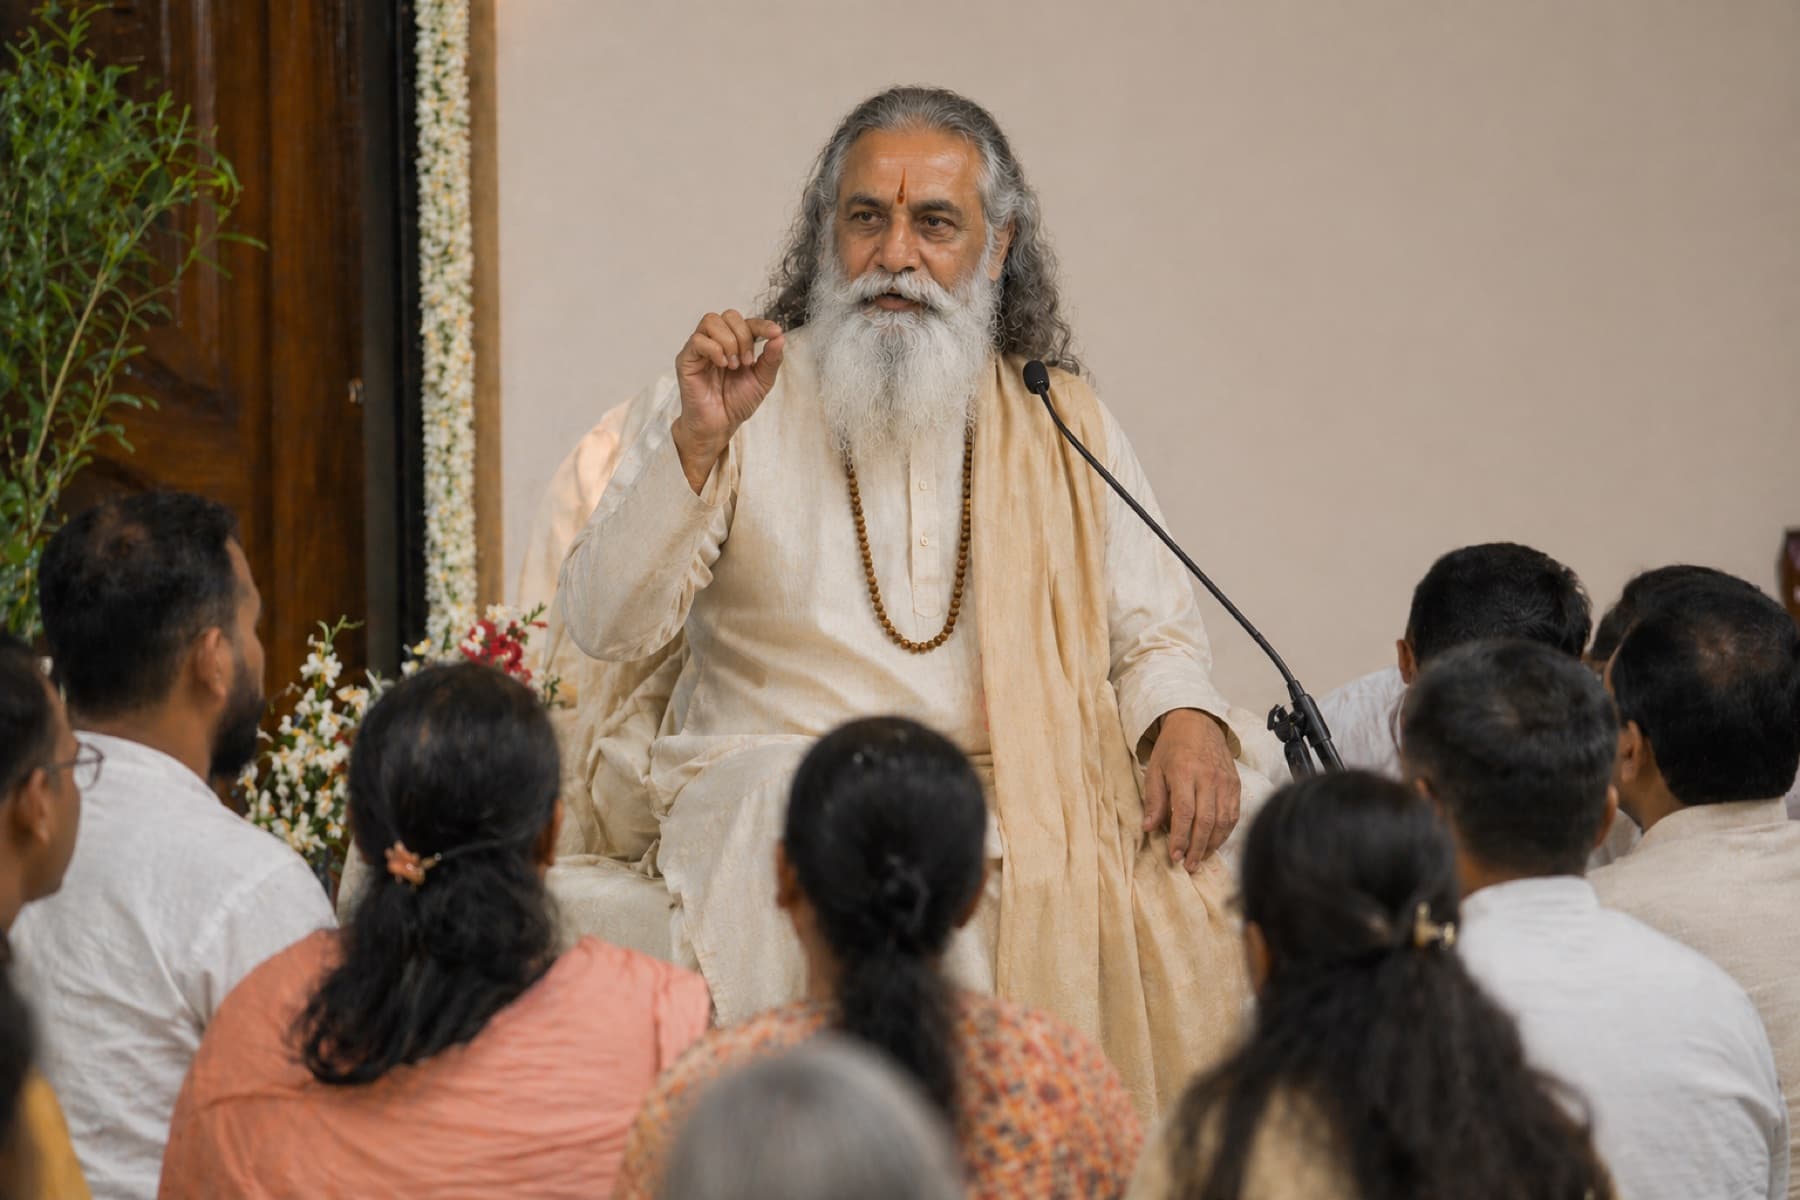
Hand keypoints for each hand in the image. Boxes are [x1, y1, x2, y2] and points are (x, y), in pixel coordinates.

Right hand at [671, 309, 784, 491]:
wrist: (720, 425)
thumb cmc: (737, 403)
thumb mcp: (762, 381)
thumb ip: (771, 359)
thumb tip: (780, 336)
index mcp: (735, 344)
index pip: (747, 321)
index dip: (762, 324)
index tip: (774, 333)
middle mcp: (716, 342)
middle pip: (729, 315)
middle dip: (744, 336)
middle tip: (747, 362)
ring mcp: (700, 349)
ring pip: (711, 321)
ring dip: (729, 342)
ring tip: (733, 365)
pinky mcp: (686, 359)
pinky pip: (698, 340)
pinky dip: (714, 349)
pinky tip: (722, 365)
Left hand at [1142, 709, 1240, 871]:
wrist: (1197, 722)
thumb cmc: (1172, 747)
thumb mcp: (1154, 769)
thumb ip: (1153, 799)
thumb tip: (1148, 828)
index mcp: (1184, 773)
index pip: (1184, 812)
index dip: (1180, 838)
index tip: (1175, 856)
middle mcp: (1208, 778)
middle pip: (1206, 820)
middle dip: (1197, 847)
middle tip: (1189, 866)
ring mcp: (1225, 781)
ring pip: (1224, 820)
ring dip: (1212, 844)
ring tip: (1201, 858)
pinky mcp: (1235, 783)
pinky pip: (1234, 813)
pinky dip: (1226, 832)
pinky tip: (1214, 842)